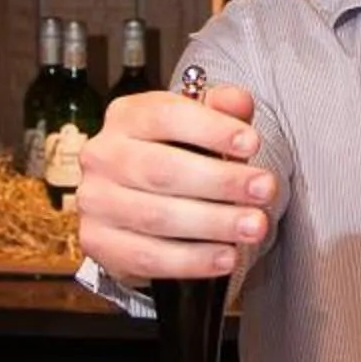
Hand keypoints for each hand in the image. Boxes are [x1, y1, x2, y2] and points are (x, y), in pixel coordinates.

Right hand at [75, 81, 278, 282]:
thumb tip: (240, 102)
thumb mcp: (197, 125)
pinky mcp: (99, 242)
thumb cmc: (173, 155)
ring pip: (157, 216)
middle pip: (163, 170)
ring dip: (214, 223)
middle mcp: (103, 156)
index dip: (211, 129)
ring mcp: (96, 202)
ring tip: (254, 226)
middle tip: (264, 190)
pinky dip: (192, 259)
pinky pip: (148, 256)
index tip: (251, 143)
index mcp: (126, 117)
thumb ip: (221, 109)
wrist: (132, 202)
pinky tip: (225, 256)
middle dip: (221, 182)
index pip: (166, 115)